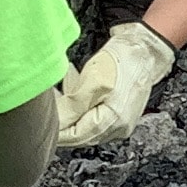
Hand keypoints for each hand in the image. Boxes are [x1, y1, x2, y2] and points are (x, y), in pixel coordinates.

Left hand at [54, 23, 175, 147]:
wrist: (144, 49)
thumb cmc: (122, 60)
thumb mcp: (92, 80)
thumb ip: (72, 106)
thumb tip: (55, 123)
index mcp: (113, 122)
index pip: (74, 137)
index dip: (56, 129)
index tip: (42, 118)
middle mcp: (118, 128)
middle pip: (80, 133)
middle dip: (63, 119)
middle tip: (49, 102)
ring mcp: (120, 123)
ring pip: (86, 125)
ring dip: (72, 111)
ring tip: (65, 88)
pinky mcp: (120, 115)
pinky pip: (95, 117)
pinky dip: (83, 107)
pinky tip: (78, 89)